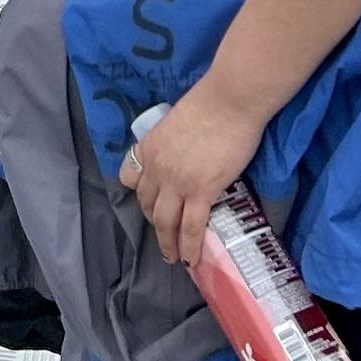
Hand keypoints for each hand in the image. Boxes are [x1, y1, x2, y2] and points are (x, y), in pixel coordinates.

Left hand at [119, 80, 264, 274]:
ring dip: (167, 244)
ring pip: (164, 222)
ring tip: (173, 258)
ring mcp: (177, 182)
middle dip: (153, 222)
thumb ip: (173, 141)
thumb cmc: (211, 103)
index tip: (148, 202)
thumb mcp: (176, 120)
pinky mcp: (201, 191)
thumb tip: (186, 152)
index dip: (138, 193)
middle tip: (164, 234)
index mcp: (149, 146)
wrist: (229, 101)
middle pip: (146, 203)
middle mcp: (157, 167)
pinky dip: (189, 247)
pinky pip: (190, 227)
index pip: (130, 176)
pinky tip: (191, 260)